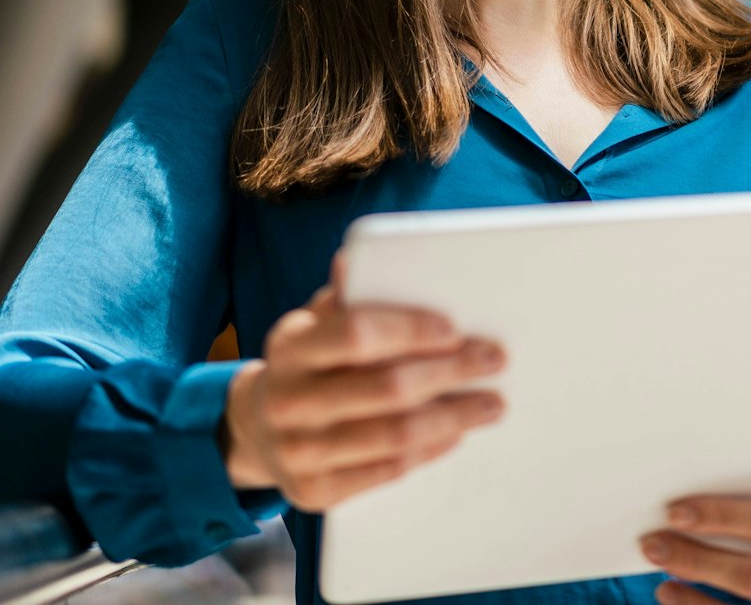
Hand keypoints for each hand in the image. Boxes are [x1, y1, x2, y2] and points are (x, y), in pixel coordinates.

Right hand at [222, 252, 506, 510]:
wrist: (257, 428)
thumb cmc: (307, 365)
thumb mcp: (315, 323)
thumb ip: (345, 296)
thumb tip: (355, 259)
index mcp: (290, 347)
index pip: (357, 334)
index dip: (410, 330)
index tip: (454, 328)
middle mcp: (289, 400)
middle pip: (388, 388)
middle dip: (451, 372)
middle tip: (493, 361)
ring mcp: (298, 451)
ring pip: (395, 436)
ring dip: (454, 417)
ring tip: (489, 403)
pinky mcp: (315, 491)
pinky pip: (388, 471)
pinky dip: (430, 450)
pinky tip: (454, 433)